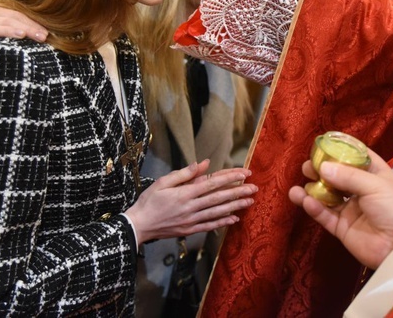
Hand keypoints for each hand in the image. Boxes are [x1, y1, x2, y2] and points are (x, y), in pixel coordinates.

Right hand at [0, 5, 47, 62]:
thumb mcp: (0, 29)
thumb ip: (17, 30)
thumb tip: (42, 36)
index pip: (18, 16)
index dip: (33, 24)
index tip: (47, 34)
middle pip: (9, 21)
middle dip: (27, 29)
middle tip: (42, 37)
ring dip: (8, 31)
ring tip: (22, 35)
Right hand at [126, 159, 256, 243]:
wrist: (138, 225)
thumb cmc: (149, 201)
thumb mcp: (163, 182)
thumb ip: (184, 173)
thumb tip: (203, 163)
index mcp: (185, 193)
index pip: (212, 183)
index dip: (230, 178)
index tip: (244, 173)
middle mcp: (191, 207)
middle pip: (219, 198)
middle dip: (238, 192)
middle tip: (254, 187)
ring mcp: (191, 220)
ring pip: (218, 212)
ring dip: (235, 206)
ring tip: (250, 201)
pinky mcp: (189, 230)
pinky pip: (209, 226)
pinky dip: (223, 222)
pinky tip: (234, 219)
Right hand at [289, 150, 392, 268]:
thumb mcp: (375, 185)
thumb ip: (348, 176)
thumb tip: (323, 167)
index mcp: (376, 175)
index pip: (357, 158)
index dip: (342, 151)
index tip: (324, 145)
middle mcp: (362, 191)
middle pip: (338, 177)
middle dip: (322, 171)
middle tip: (307, 167)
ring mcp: (352, 210)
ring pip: (328, 197)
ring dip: (313, 190)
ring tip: (298, 186)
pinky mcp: (343, 228)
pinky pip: (326, 216)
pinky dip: (315, 208)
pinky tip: (306, 201)